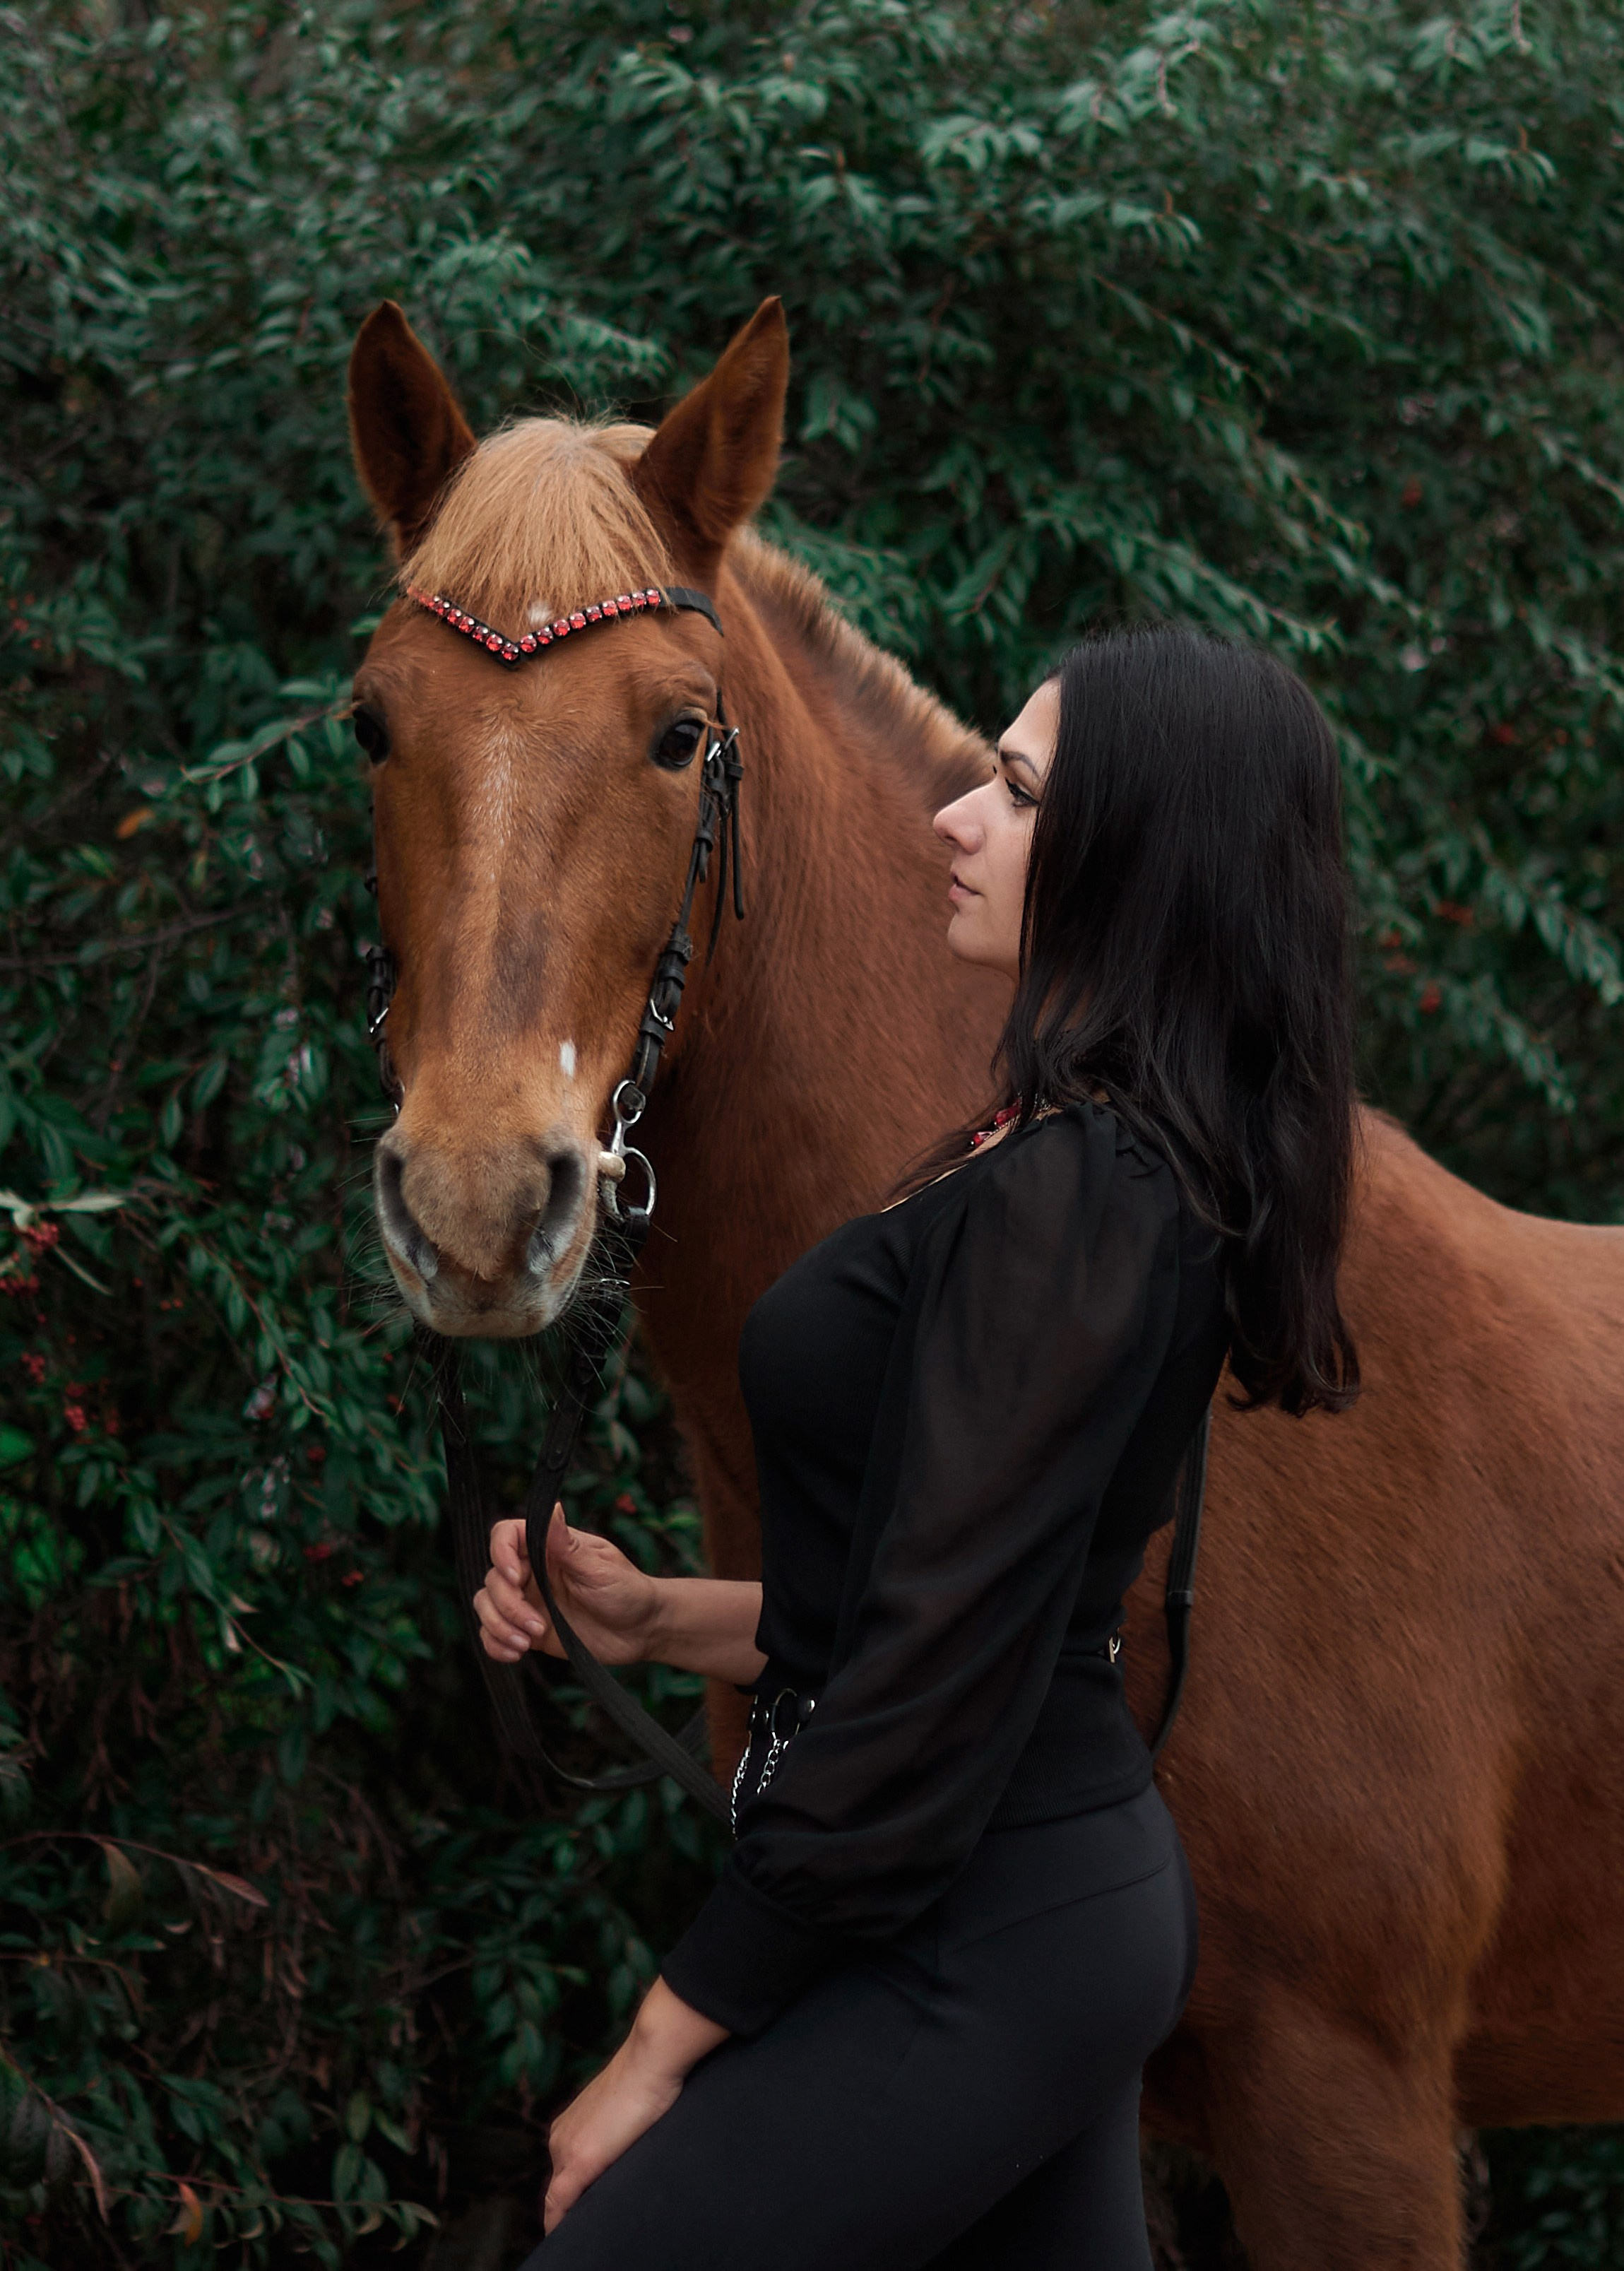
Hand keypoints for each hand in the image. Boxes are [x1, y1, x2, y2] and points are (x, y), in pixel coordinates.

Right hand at [473, 1507, 658, 1667]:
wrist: (642, 1631)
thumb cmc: (628, 1591)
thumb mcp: (599, 1568)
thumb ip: (567, 1544)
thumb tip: (552, 1506)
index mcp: (549, 1548)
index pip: (506, 1535)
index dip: (500, 1553)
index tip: (516, 1577)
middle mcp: (533, 1572)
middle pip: (493, 1577)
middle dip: (507, 1604)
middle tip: (537, 1624)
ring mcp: (529, 1601)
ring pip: (486, 1604)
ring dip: (499, 1625)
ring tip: (527, 1642)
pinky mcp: (527, 1629)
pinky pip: (494, 1633)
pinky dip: (495, 1643)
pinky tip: (516, 1653)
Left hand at [544, 1981, 727, 2232]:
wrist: (650, 2059)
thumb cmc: (648, 2078)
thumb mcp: (625, 2109)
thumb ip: (616, 2132)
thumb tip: (626, 2149)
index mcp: (570, 2125)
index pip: (564, 2171)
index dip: (570, 2197)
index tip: (579, 2214)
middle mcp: (561, 2137)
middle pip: (560, 2186)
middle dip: (570, 2209)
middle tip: (586, 2229)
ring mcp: (566, 2148)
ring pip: (559, 2196)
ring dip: (569, 2215)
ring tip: (582, 2235)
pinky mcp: (579, 2161)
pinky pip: (559, 2202)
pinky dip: (558, 2221)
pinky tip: (562, 2236)